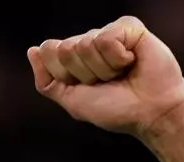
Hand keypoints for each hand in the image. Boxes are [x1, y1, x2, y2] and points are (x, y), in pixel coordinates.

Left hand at [27, 16, 183, 139]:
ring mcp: (108, 32)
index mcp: (73, 58)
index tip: (87, 88)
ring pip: (85, 43)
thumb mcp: (73, 101)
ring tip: (121, 74)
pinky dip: (117, 58)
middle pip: (64, 47)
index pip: (49, 51)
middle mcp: (89, 42)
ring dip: (103, 68)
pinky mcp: (128, 26)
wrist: (151, 112)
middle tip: (107, 82)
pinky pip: (106, 38)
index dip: (66, 75)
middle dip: (84, 73)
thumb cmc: (116, 109)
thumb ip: (47, 81)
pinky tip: (132, 61)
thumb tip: (32, 50)